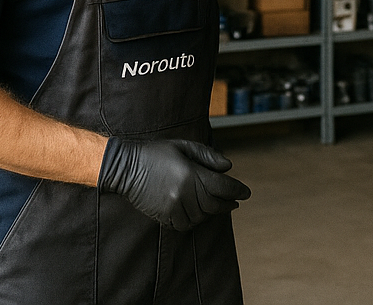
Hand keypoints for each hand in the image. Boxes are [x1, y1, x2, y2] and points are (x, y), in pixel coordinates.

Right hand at [97, 138, 250, 230]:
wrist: (126, 167)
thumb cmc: (156, 153)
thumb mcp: (182, 146)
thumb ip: (207, 156)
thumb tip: (228, 167)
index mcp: (190, 174)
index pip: (221, 186)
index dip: (237, 190)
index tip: (247, 192)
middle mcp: (183, 194)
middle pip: (214, 205)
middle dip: (228, 203)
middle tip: (235, 201)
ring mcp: (173, 208)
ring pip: (201, 217)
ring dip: (211, 212)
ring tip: (214, 204)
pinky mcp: (164, 217)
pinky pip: (186, 225)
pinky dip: (195, 220)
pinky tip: (197, 212)